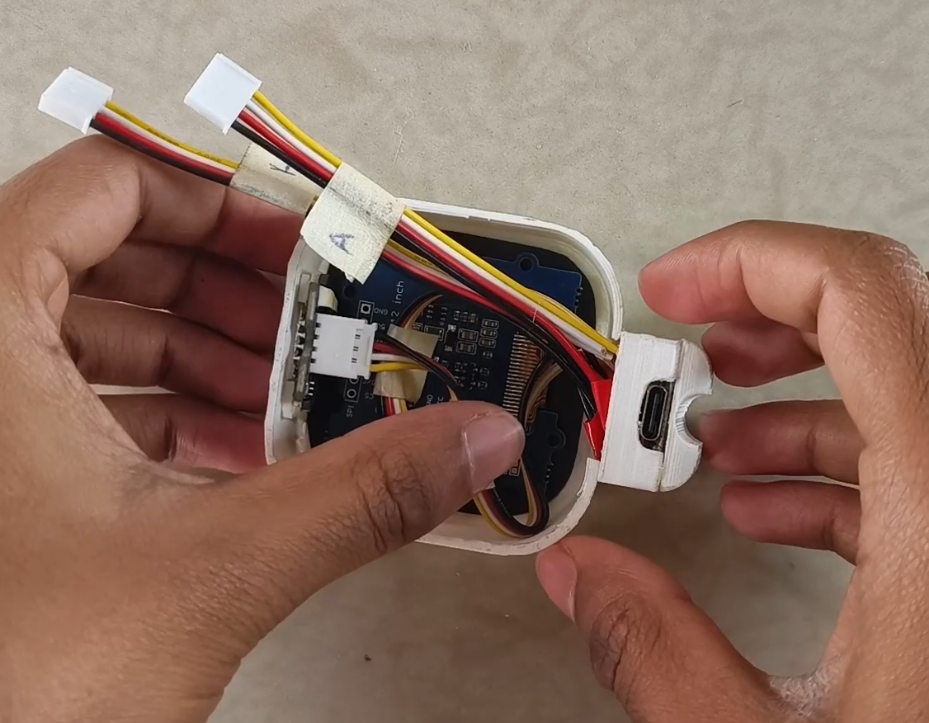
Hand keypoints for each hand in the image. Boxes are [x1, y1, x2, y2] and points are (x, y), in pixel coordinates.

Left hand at [0, 137, 524, 721]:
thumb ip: (363, 493)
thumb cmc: (19, 685)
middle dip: (223, 288)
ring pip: (91, 334)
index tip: (289, 244)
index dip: (212, 205)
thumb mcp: (217, 565)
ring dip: (200, 354)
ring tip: (282, 392)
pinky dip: (164, 414)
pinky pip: (78, 404)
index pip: (101, 190)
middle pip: (105, 256)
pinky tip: (235, 454)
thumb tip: (468, 441)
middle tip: (306, 319)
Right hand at [537, 221, 928, 721]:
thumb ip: (653, 650)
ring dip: (799, 403)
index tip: (676, 286)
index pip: (862, 297)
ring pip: (904, 398)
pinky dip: (843, 467)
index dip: (752, 261)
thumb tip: (579, 579)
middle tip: (692, 348)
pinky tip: (780, 511)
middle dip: (766, 323)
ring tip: (718, 444)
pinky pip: (921, 469)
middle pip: (888, 323)